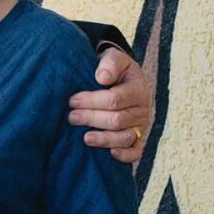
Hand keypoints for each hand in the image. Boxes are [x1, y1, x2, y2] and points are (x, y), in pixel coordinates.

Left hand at [69, 46, 151, 163]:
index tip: (72, 100)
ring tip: (84, 138)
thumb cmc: (113, 68)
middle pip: (117, 120)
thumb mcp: (113, 58)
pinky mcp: (137, 138)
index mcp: (138, 89)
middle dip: (91, 119)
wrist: (122, 77)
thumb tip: (101, 77)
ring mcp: (140, 125)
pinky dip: (125, 155)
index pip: (115, 100)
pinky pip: (135, 151)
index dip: (91, 101)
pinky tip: (111, 154)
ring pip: (125, 137)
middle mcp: (142, 109)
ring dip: (103, 139)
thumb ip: (109, 64)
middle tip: (71, 117)